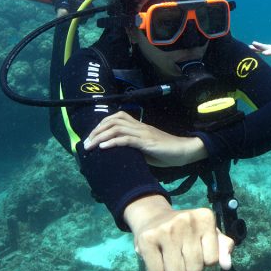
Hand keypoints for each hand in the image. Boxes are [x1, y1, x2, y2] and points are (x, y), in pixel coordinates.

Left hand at [83, 111, 206, 166]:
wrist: (184, 151)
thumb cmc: (167, 152)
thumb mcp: (147, 148)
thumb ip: (134, 147)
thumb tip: (119, 154)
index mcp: (139, 126)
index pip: (117, 117)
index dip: (102, 124)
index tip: (92, 136)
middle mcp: (139, 126)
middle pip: (113, 121)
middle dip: (96, 131)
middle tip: (86, 143)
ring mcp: (143, 133)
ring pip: (117, 129)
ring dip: (100, 136)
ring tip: (90, 146)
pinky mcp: (147, 142)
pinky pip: (127, 139)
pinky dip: (112, 142)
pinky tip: (103, 147)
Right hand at [123, 196, 233, 270]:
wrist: (153, 217)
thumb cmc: (186, 230)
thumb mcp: (207, 233)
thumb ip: (222, 248)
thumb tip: (227, 265)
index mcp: (205, 217)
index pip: (212, 260)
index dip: (204, 260)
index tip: (196, 249)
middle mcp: (186, 220)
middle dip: (189, 269)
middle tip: (181, 254)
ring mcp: (166, 229)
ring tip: (170, 257)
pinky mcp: (146, 239)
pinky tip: (157, 256)